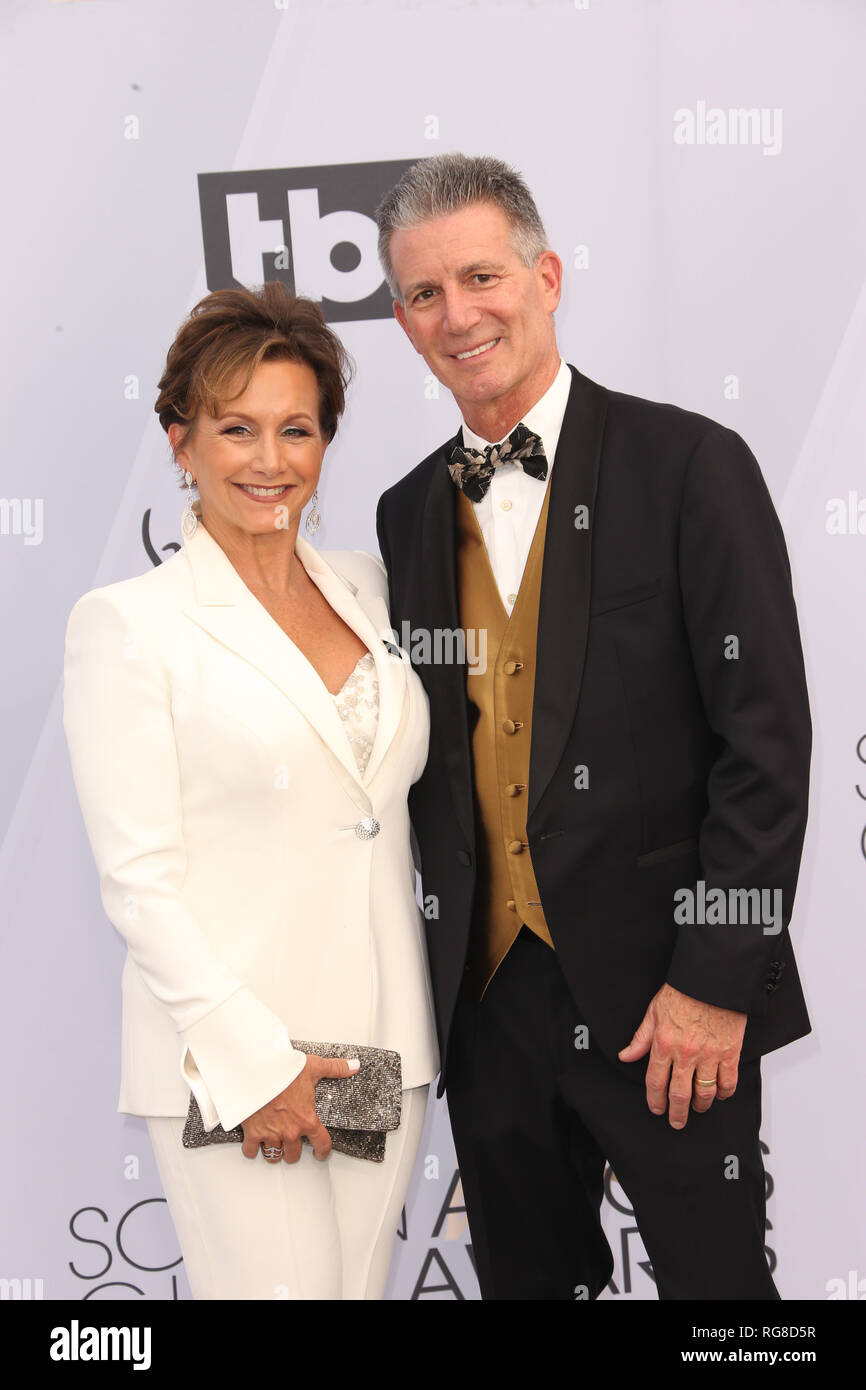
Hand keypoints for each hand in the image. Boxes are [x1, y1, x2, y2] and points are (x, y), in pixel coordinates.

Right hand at [240, 1054, 359, 1162]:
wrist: (257, 1070)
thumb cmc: (284, 1070)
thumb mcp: (313, 1067)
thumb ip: (335, 1068)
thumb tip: (354, 1066)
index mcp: (308, 1120)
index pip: (322, 1144)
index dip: (322, 1152)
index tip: (320, 1154)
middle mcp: (291, 1131)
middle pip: (294, 1154)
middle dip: (293, 1151)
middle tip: (292, 1143)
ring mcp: (271, 1134)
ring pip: (275, 1155)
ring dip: (275, 1151)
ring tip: (276, 1145)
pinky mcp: (253, 1132)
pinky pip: (252, 1151)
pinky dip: (253, 1149)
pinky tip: (256, 1144)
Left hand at [617, 984, 745, 1128]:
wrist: (713, 979)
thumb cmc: (684, 991)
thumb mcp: (654, 1012)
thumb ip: (641, 1038)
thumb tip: (626, 1055)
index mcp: (664, 1043)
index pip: (655, 1082)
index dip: (655, 1100)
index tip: (656, 1108)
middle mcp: (686, 1054)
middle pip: (679, 1095)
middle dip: (677, 1114)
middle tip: (676, 1122)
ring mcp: (710, 1055)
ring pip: (704, 1093)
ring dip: (700, 1106)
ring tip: (697, 1109)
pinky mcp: (730, 1053)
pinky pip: (728, 1082)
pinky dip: (724, 1093)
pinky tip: (719, 1095)